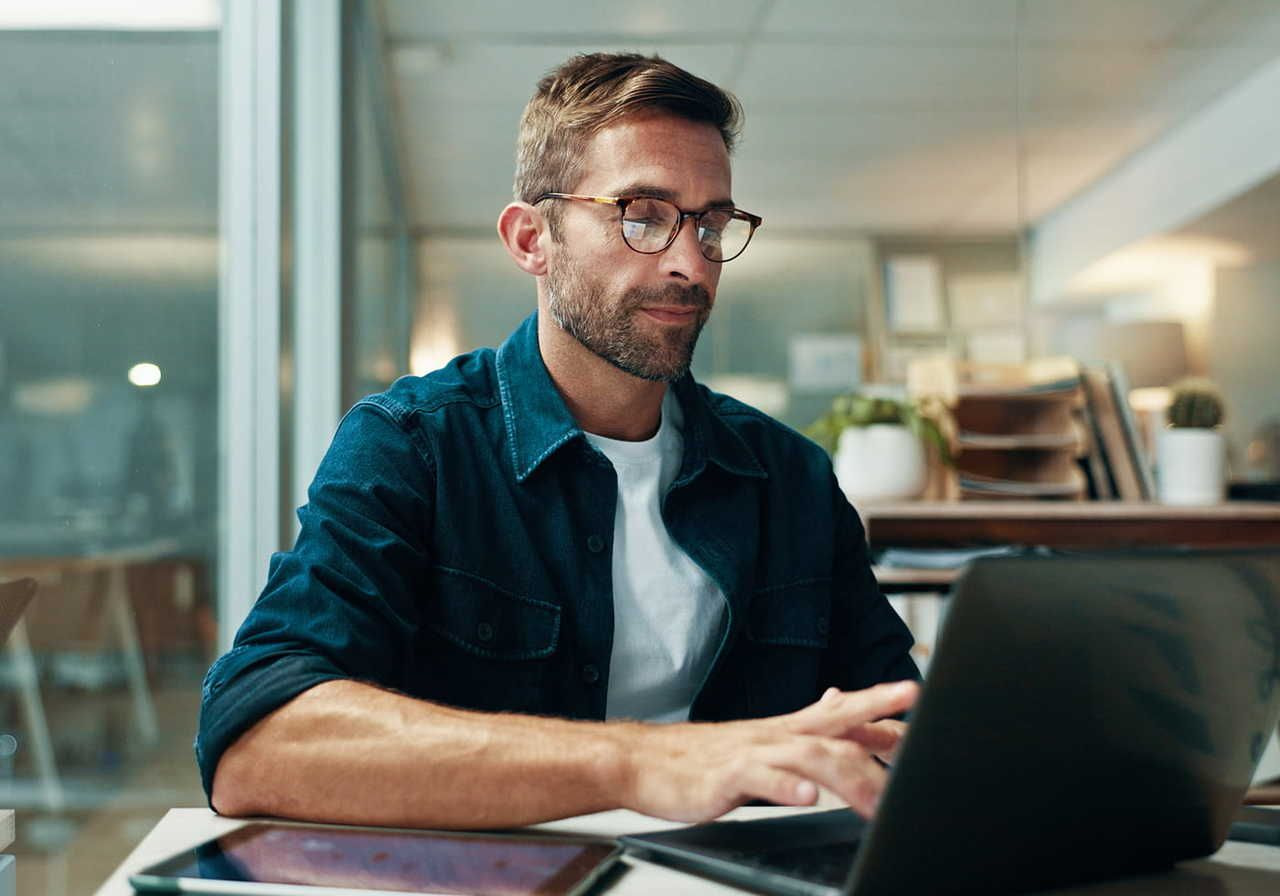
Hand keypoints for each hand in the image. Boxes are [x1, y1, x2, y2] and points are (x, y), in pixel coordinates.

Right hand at [617, 680, 917, 823]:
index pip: (840, 710)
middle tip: (915, 743)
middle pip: (835, 725)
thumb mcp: (760, 738)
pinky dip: (786, 786)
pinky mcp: (726, 776)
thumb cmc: (700, 756)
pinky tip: (807, 796)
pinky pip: (760, 779)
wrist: (641, 760)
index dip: (878, 703)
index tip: (913, 695)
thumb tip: (838, 701)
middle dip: (877, 730)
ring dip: (846, 776)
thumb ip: (802, 725)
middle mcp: (774, 735)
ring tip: (876, 799)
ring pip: (808, 754)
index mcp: (783, 728)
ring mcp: (752, 752)